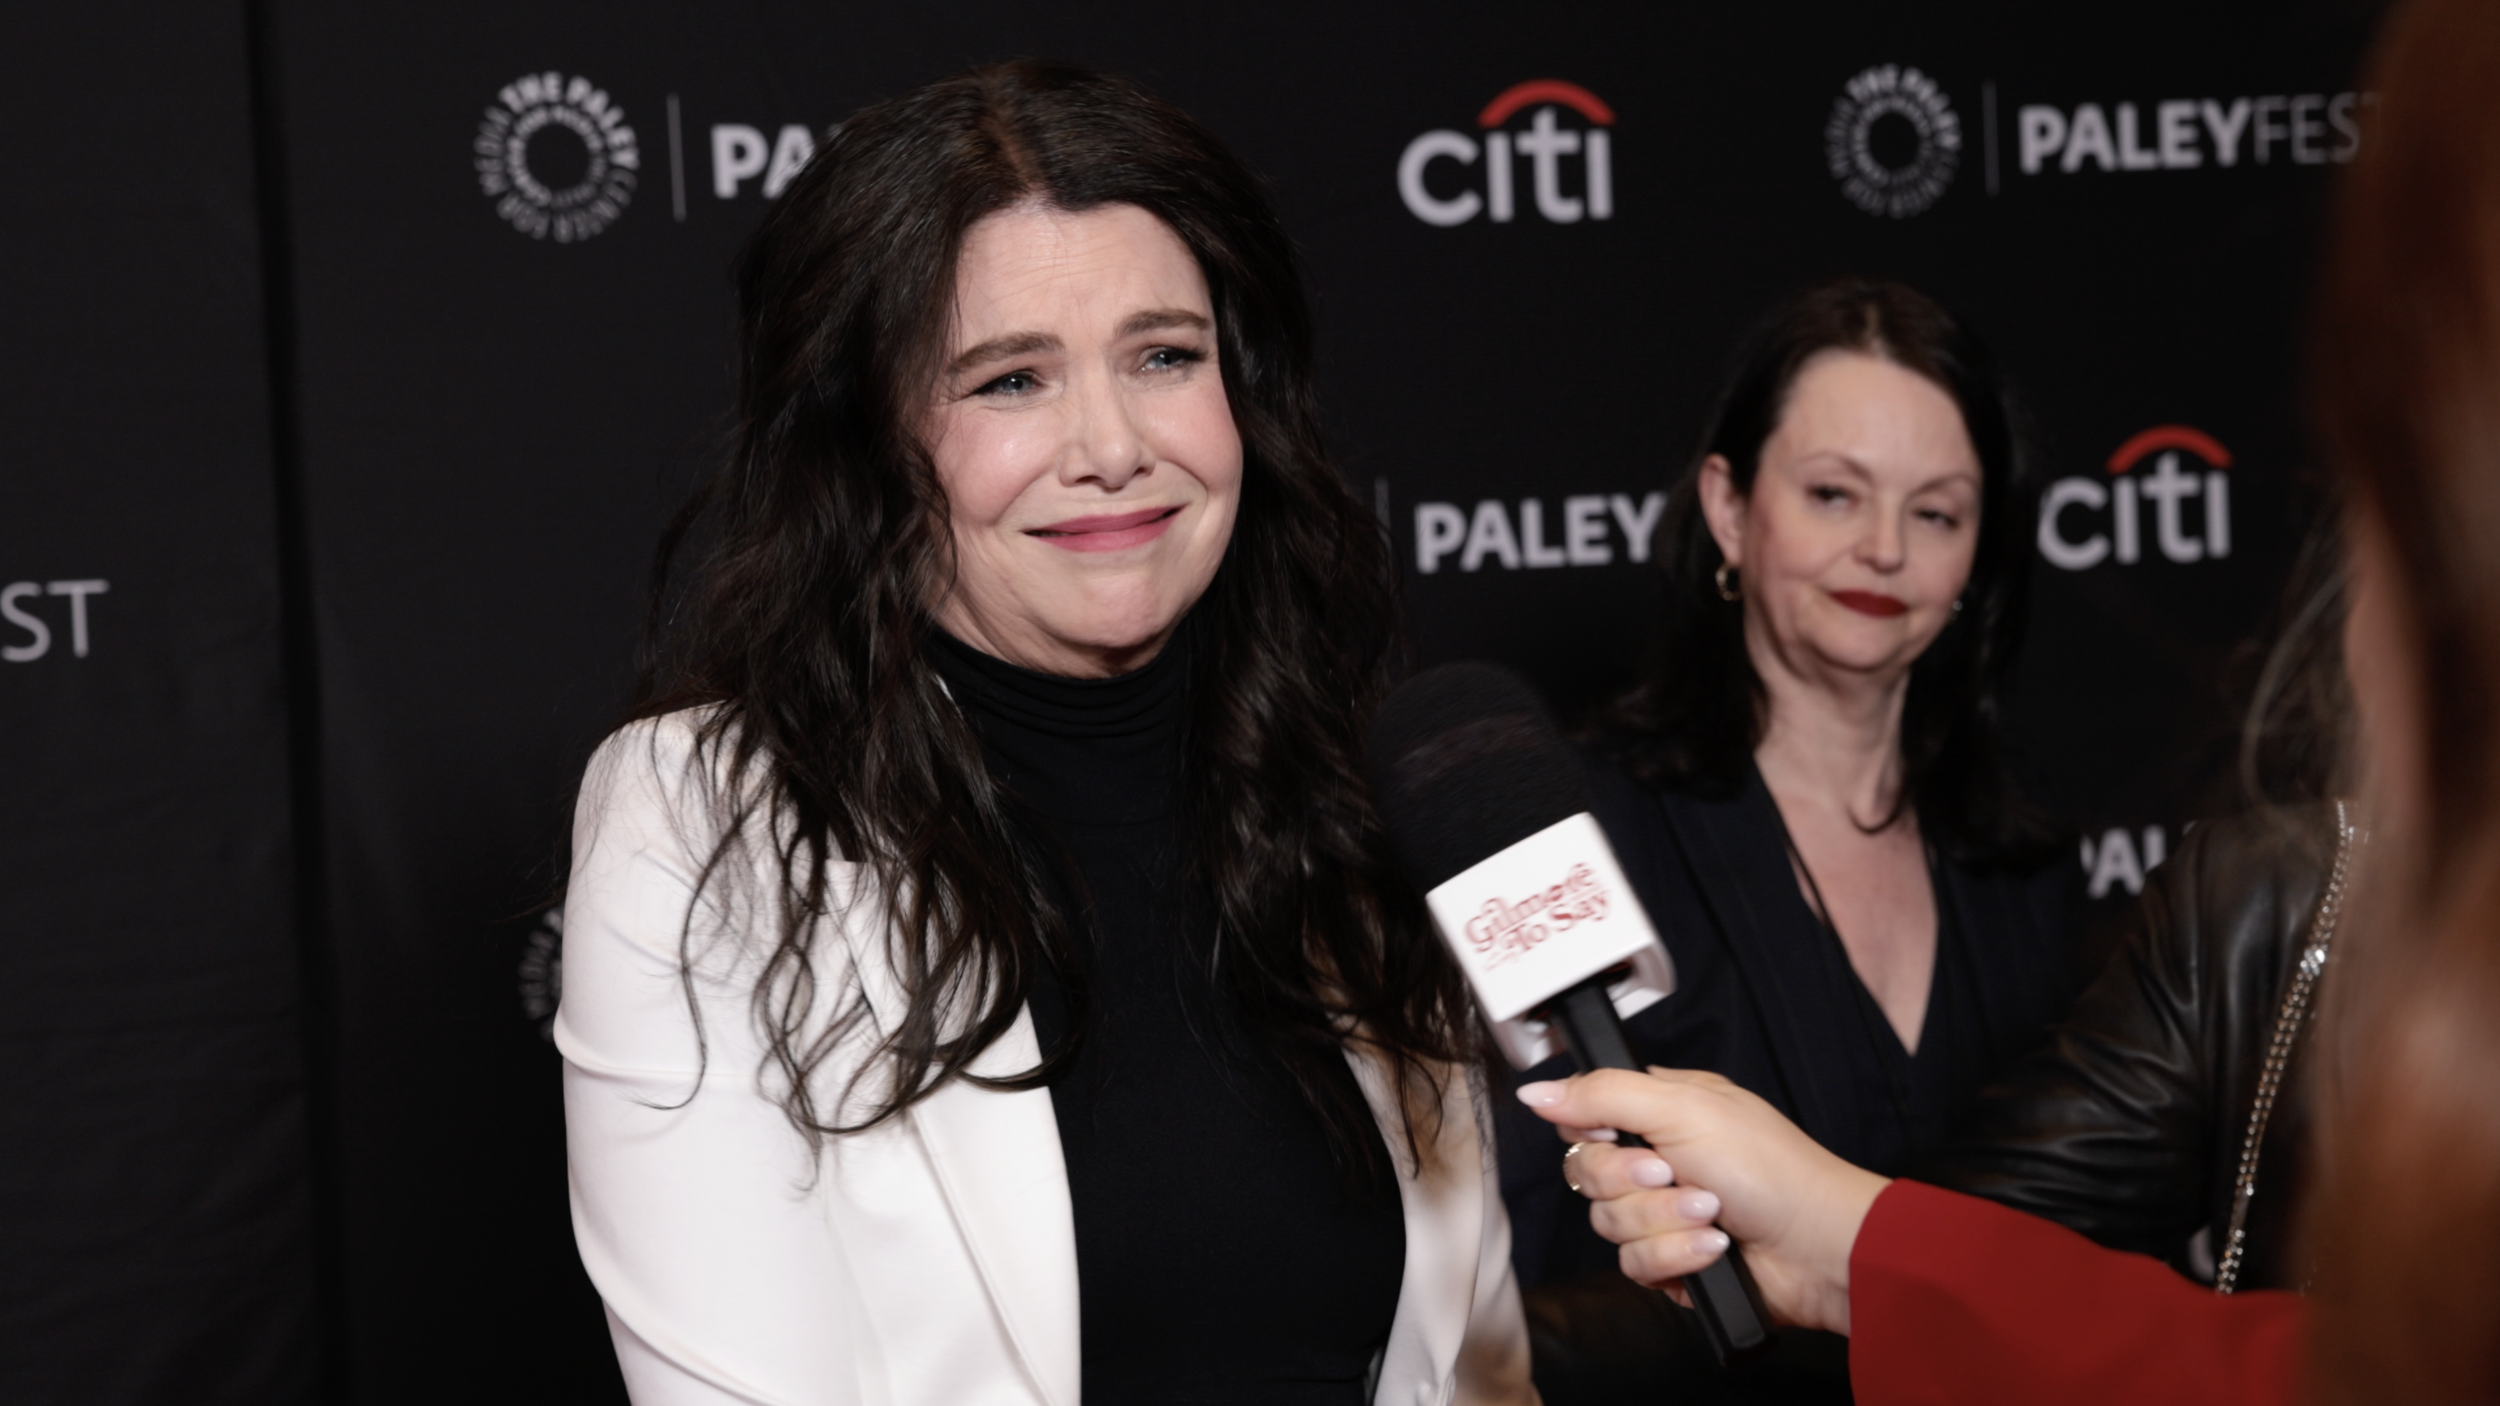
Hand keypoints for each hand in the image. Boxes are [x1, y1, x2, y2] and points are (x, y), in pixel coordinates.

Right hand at [1521, 1067, 1888, 1335]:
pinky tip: (1715, 1247)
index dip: (1590, 1131)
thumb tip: (1536, 1090)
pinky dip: (1677, 1255)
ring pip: (1607, 1223)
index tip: (1619, 1134)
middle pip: (1586, 1173)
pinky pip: (1634, 1264)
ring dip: (1663, 1221)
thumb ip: (1602, 1094)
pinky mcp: (1670, 1260)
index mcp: (1657, 1111)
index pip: (1582, 1117)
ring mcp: (1661, 1213)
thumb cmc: (1770, 1166)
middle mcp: (1655, 1158)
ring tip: (1711, 1212)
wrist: (1816, 1245)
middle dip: (1633, 1181)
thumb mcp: (1682, 1108)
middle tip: (1675, 1173)